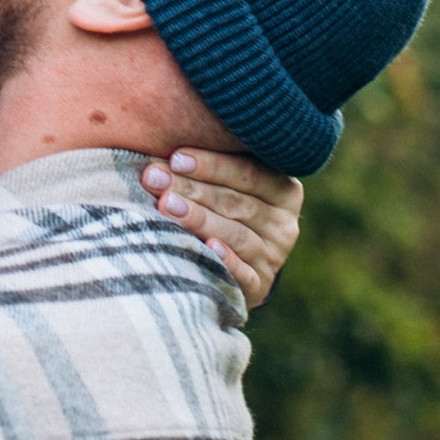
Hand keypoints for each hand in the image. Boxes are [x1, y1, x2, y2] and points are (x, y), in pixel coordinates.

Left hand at [141, 149, 303, 306]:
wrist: (233, 266)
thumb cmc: (218, 208)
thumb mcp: (224, 185)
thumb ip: (207, 168)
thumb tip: (167, 154)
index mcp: (283, 190)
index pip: (248, 173)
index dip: (211, 164)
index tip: (175, 158)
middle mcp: (283, 224)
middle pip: (236, 202)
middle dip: (192, 188)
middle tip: (156, 178)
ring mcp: (273, 256)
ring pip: (237, 234)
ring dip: (200, 219)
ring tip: (167, 205)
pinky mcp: (260, 285)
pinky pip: (245, 274)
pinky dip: (228, 260)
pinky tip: (208, 247)